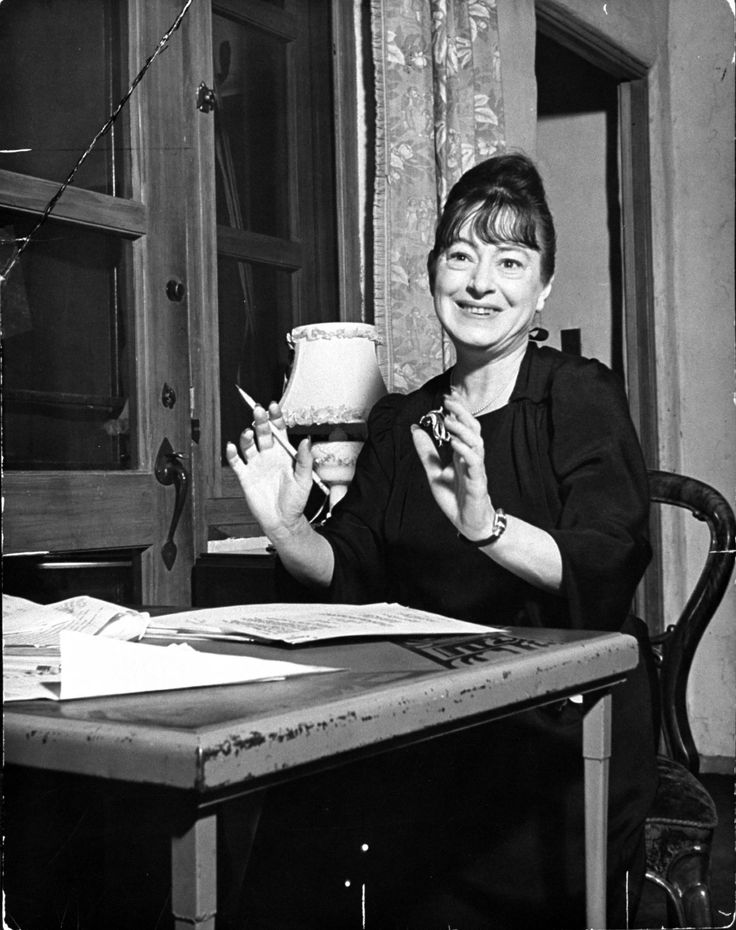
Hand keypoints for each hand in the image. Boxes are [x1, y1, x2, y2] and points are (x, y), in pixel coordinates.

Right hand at [226, 402, 313, 538]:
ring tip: (248, 433)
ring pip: (248, 445)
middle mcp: (269, 456)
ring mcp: (256, 465)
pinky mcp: (245, 476)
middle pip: (262, 433)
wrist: (283, 521)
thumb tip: (307, 441)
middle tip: (258, 410)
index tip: (274, 407)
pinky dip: (232, 454)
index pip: (279, 431)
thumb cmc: (295, 501)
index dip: (276, 418)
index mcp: (284, 454)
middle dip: (260, 421)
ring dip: (246, 436)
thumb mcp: (305, 480)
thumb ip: (305, 460)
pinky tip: (232, 447)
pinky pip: (236, 462)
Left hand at [411, 392, 495, 540]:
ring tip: (449, 420)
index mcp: (462, 453)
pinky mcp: (477, 482)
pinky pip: (474, 463)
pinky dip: (465, 451)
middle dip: (462, 413)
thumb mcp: (434, 471)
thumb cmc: (455, 497)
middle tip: (448, 401)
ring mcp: (476, 469)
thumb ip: (426, 451)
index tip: (447, 396)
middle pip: (473, 428)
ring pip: (476, 442)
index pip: (463, 425)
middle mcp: (471, 457)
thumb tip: (415, 428)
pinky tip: (455, 443)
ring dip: (462, 429)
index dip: (457, 410)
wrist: (467, 522)